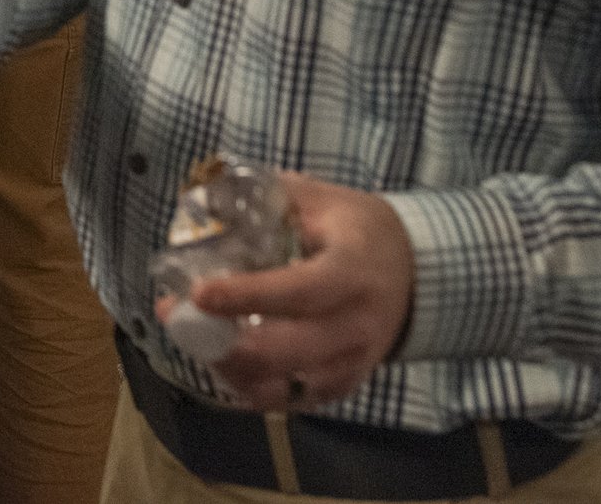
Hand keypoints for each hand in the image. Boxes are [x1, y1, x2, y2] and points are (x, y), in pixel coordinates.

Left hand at [163, 172, 416, 411]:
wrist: (417, 269)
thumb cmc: (357, 227)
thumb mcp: (320, 199)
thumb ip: (267, 200)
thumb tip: (203, 201)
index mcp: (351, 269)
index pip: (300, 291)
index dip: (248, 296)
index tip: (199, 294)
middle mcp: (357, 323)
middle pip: (289, 351)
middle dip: (228, 344)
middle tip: (182, 324)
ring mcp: (355, 360)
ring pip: (289, 385)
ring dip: (234, 371)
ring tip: (197, 344)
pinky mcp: (348, 382)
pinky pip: (297, 401)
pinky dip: (256, 390)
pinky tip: (226, 368)